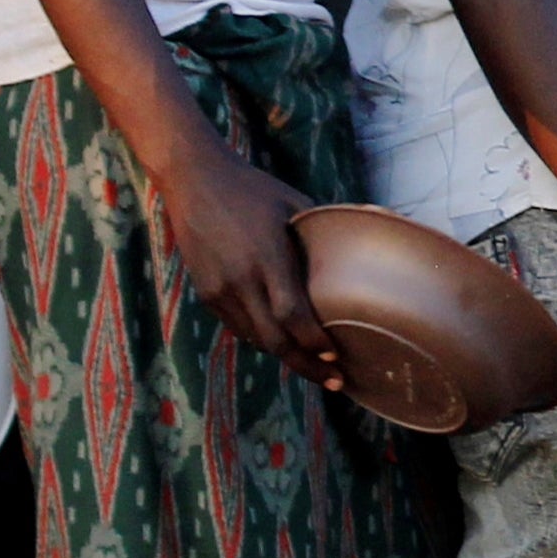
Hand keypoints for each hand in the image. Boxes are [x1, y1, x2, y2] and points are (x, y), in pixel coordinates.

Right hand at [149, 146, 339, 387]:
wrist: (193, 179)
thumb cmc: (253, 189)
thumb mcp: (294, 204)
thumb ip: (322, 233)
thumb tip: (363, 246)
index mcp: (267, 257)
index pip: (294, 315)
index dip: (316, 342)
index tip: (338, 356)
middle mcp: (241, 279)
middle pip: (275, 341)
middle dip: (306, 365)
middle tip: (334, 378)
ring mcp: (219, 289)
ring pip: (255, 339)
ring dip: (285, 356)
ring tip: (313, 365)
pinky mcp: (205, 292)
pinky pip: (238, 327)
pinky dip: (262, 338)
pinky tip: (282, 341)